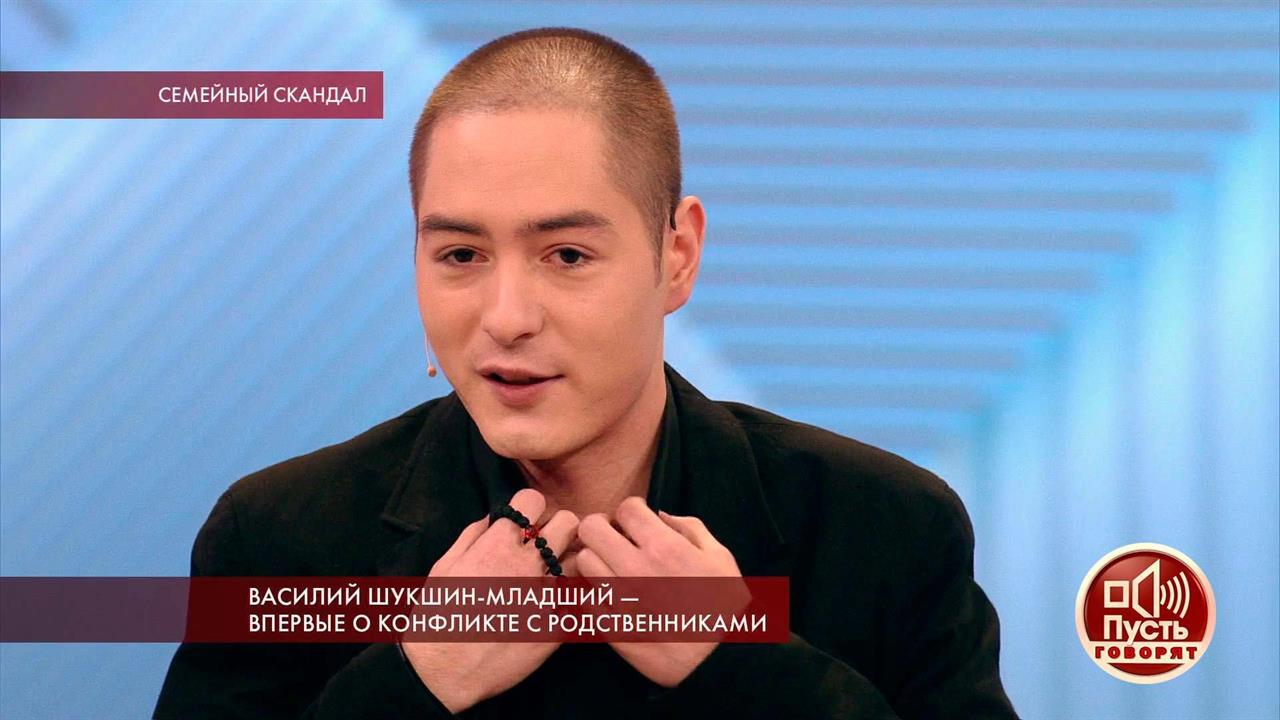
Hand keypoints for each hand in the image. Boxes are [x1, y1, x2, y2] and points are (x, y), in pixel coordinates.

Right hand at [401, 488, 577, 712]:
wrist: (443, 673)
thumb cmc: (437, 617)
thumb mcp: (445, 567)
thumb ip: (472, 536)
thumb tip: (493, 518)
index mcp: (498, 546)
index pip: (534, 500)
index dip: (530, 509)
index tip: (526, 523)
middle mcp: (527, 565)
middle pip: (568, 523)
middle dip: (559, 529)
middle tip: (548, 546)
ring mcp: (546, 596)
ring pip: (579, 562)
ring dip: (567, 566)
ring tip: (550, 580)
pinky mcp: (557, 627)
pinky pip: (575, 605)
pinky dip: (566, 605)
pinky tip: (549, 613)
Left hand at [575, 496, 743, 687]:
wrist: (718, 663)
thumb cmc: (724, 608)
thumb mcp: (721, 558)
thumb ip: (691, 528)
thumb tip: (660, 515)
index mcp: (665, 547)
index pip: (626, 508)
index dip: (631, 511)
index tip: (637, 523)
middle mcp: (636, 568)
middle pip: (591, 528)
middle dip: (602, 527)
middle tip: (615, 539)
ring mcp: (619, 599)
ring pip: (583, 561)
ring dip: (596, 559)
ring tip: (612, 568)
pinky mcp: (610, 628)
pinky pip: (584, 598)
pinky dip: (594, 593)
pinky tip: (611, 596)